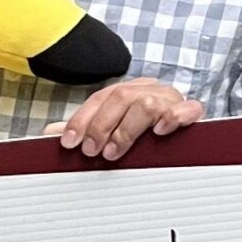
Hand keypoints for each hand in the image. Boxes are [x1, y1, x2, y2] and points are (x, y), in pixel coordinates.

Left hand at [56, 77, 203, 161]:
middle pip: (122, 97)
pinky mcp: (191, 112)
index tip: (69, 142)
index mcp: (128, 91)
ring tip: (115, 151)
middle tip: (92, 151)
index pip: (100, 98)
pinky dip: (172, 118)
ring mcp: (171, 99)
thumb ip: (84, 130)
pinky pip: (187, 108)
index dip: (82, 119)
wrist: (184, 134)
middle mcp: (149, 90)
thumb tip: (50, 131)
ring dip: (127, 130)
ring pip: (146, 103)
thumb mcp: (111, 131)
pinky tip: (160, 131)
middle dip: (102, 126)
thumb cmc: (144, 133)